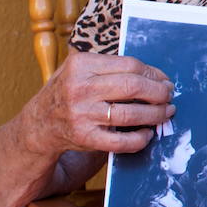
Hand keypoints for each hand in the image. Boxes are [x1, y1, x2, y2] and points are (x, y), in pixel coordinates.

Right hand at [17, 51, 174, 157]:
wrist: (37, 126)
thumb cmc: (67, 93)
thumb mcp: (79, 70)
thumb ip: (110, 68)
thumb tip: (155, 75)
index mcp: (81, 65)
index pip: (130, 65)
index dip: (153, 73)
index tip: (164, 80)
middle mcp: (80, 88)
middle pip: (133, 86)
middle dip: (159, 92)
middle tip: (169, 95)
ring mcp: (81, 114)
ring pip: (131, 114)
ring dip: (156, 114)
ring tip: (166, 112)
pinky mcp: (84, 138)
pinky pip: (121, 141)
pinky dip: (140, 139)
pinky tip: (147, 134)